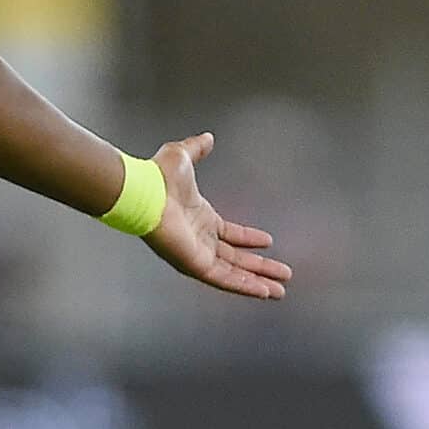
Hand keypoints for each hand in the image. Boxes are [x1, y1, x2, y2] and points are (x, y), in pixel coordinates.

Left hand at [141, 133, 290, 300]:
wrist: (145, 192)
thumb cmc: (159, 176)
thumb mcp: (183, 156)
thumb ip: (197, 148)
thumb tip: (207, 137)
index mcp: (200, 218)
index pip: (229, 233)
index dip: (249, 238)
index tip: (268, 242)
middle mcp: (199, 239)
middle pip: (236, 258)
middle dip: (260, 267)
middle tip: (283, 274)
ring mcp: (197, 254)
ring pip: (234, 273)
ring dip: (258, 282)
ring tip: (280, 291)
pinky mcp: (195, 265)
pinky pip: (225, 279)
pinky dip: (245, 286)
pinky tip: (264, 291)